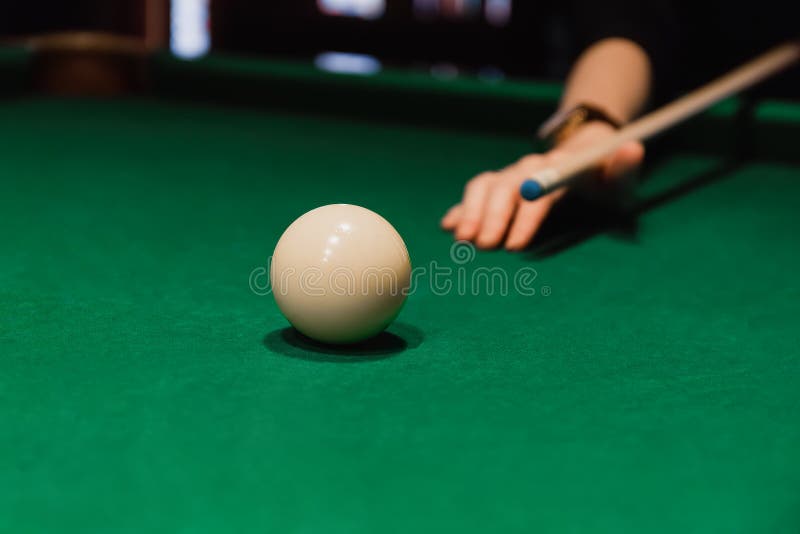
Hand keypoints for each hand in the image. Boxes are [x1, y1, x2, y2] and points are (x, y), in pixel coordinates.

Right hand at [441, 122, 643, 249]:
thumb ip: (624, 170)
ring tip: (462, 239)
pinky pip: (476, 190)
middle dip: (493, 217)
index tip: (514, 247)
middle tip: (483, 246)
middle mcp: (531, 167)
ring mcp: (512, 174)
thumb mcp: (621, 181)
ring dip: (472, 211)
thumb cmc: (604, 181)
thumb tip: (632, 148)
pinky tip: (448, 224)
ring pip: (485, 185)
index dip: (525, 218)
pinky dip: (462, 207)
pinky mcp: (499, 182)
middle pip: (506, 187)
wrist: (585, 157)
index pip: (540, 191)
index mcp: (561, 168)